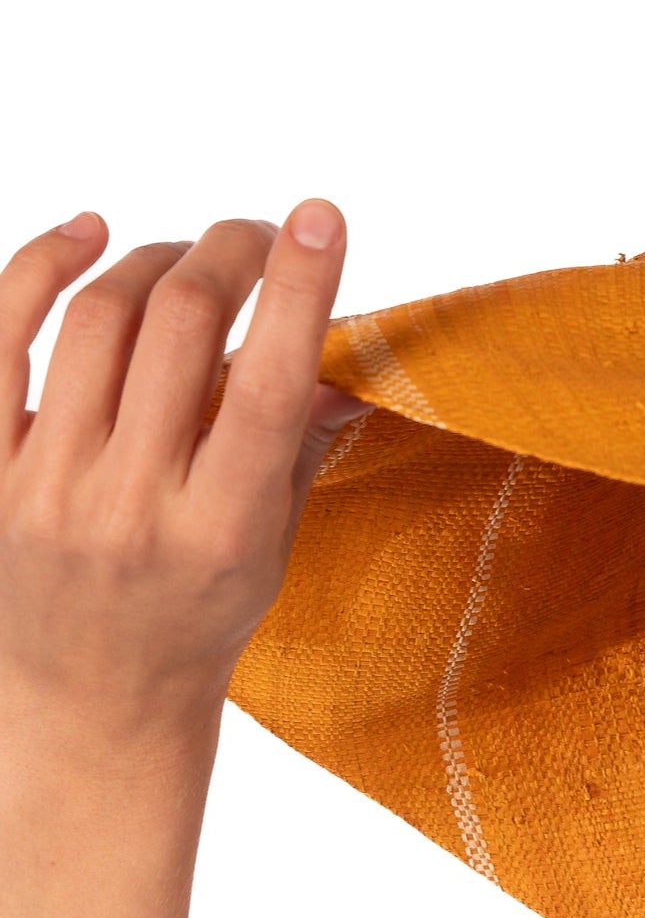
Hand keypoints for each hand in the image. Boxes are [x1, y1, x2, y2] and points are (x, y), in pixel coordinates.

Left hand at [0, 203, 370, 917]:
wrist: (92, 702)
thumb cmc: (195, 621)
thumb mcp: (267, 550)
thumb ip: (294, 448)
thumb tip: (337, 353)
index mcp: (220, 534)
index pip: (268, 385)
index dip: (297, 286)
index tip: (320, 215)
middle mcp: (130, 508)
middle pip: (181, 325)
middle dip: (225, 252)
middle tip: (251, 234)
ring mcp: (46, 488)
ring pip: (97, 315)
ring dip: (149, 260)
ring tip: (182, 259)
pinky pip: (0, 336)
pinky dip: (40, 265)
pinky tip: (85, 234)